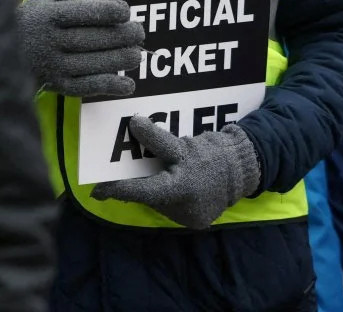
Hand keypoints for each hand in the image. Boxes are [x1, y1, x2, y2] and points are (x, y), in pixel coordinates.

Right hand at [16, 0, 143, 98]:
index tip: (125, 11)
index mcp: (48, 15)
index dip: (105, 12)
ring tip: (137, 54)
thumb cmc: (33, 21)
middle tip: (139, 32)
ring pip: (90, 63)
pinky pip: (85, 87)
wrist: (3, 54)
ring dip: (118, 60)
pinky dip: (108, 86)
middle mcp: (49, 40)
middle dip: (119, 36)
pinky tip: (128, 84)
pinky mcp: (57, 85)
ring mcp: (52, 65)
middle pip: (89, 39)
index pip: (80, 13)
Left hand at [90, 118, 260, 229]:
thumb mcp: (183, 145)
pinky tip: (153, 182)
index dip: (118, 189)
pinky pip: (169, 205)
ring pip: (158, 202)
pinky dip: (160, 194)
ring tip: (126, 179)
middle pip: (149, 197)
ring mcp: (190, 216)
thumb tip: (133, 124)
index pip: (143, 190)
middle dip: (129, 188)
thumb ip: (157, 139)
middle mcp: (184, 207)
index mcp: (182, 188)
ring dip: (145, 189)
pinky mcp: (194, 219)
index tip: (98, 191)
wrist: (245, 170)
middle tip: (106, 184)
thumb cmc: (213, 154)